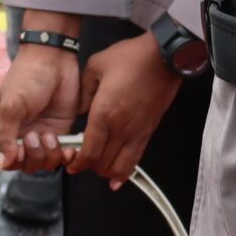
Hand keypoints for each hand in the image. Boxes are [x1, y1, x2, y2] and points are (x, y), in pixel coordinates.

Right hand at [0, 33, 80, 173]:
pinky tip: (70, 148)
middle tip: (35, 136)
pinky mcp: (60, 131)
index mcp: (3, 128)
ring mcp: (42, 134)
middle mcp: (21, 135)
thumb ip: (6, 135)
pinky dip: (66, 156)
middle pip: (25, 165)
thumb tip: (0, 163)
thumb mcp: (12, 104)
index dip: (12, 161)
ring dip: (49, 155)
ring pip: (44, 163)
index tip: (20, 150)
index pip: (2, 159)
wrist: (54, 58)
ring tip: (50, 135)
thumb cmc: (27, 77)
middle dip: (32, 156)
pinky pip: (62, 154)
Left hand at [73, 32, 180, 185]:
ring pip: (120, 168)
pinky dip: (126, 172)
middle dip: (90, 167)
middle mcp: (120, 128)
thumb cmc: (132, 58)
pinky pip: (136, 160)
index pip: (89, 151)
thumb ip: (83, 91)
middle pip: (103, 164)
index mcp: (104, 113)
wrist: (164, 58)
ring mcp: (137, 132)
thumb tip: (80, 109)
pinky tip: (118, 177)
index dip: (78, 163)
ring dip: (107, 172)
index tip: (71, 165)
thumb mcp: (95, 65)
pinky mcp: (149, 132)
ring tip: (99, 165)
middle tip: (82, 159)